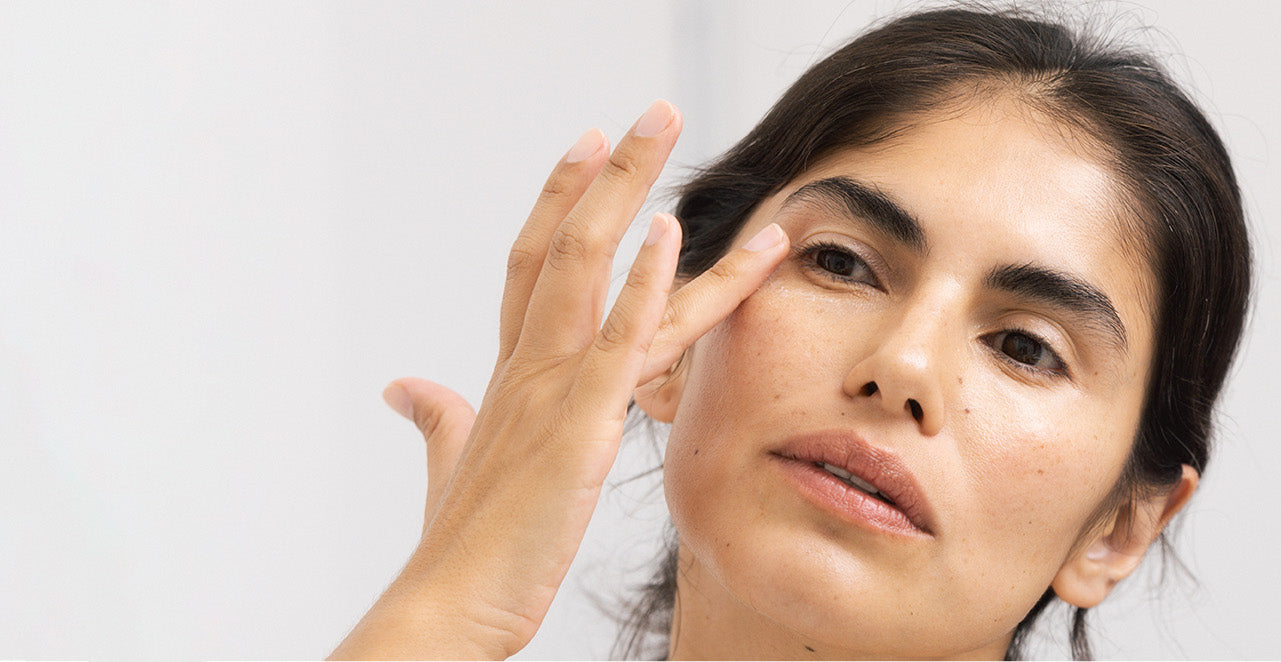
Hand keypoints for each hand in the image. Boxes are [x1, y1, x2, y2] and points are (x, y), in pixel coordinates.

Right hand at [329, 100, 789, 659]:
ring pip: (592, 271)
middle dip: (609, 175)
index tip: (589, 148)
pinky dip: (644, 285)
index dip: (560, 202)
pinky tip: (671, 235)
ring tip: (665, 132)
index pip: (533, 264)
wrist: (448, 607)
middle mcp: (529, 365)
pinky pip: (616, 342)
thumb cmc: (463, 546)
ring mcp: (552, 389)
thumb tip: (406, 388)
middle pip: (566, 245)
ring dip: (632, 195)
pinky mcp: (578, 426)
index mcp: (511, 373)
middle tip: (651, 113)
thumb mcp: (453, 465)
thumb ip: (438, 418)